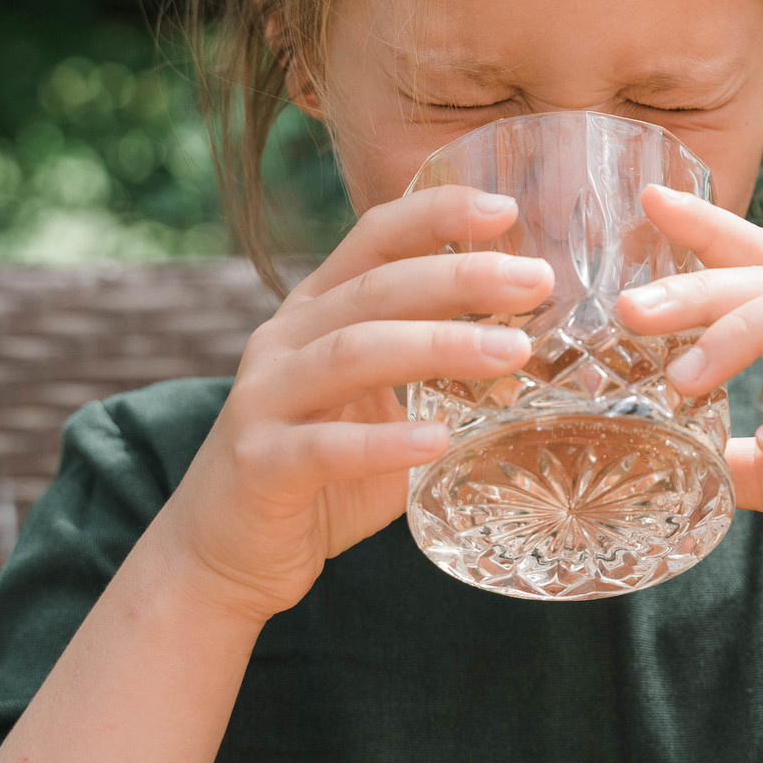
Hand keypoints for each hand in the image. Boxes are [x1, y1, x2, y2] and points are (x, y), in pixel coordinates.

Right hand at [160, 185, 552, 621]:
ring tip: (513, 354)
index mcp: (317, 312)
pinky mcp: (261, 465)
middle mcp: (285, 341)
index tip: (505, 208)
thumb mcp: (381, 407)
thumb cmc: (321, 475)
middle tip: (535, 280)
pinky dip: (384, 443)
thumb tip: (539, 360)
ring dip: (438, 347)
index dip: (436, 214)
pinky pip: (326, 447)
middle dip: (460, 276)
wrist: (223, 554)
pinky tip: (438, 442)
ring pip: (353, 353)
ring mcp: (266, 399)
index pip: (374, 237)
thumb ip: (437, 379)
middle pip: (376, 288)